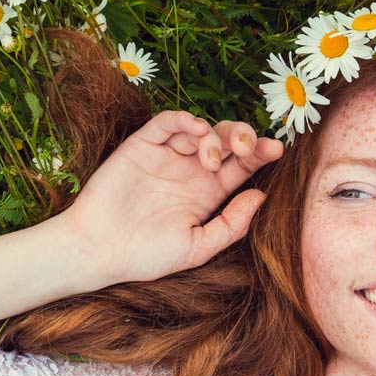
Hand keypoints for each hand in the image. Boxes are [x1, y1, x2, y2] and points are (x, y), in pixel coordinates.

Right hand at [58, 109, 283, 284]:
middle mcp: (191, 171)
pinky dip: (183, 119)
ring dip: (213, 136)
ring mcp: (167, 156)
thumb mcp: (198, 247)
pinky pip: (167, 123)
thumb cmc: (146, 255)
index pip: (241, 167)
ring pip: (201, 129)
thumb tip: (260, 195)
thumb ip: (231, 224)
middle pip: (227, 141)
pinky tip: (196, 129)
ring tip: (209, 160)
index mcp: (208, 194)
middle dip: (243, 137)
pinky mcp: (142, 146)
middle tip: (246, 148)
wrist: (98, 250)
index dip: (260, 153)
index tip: (277, 149)